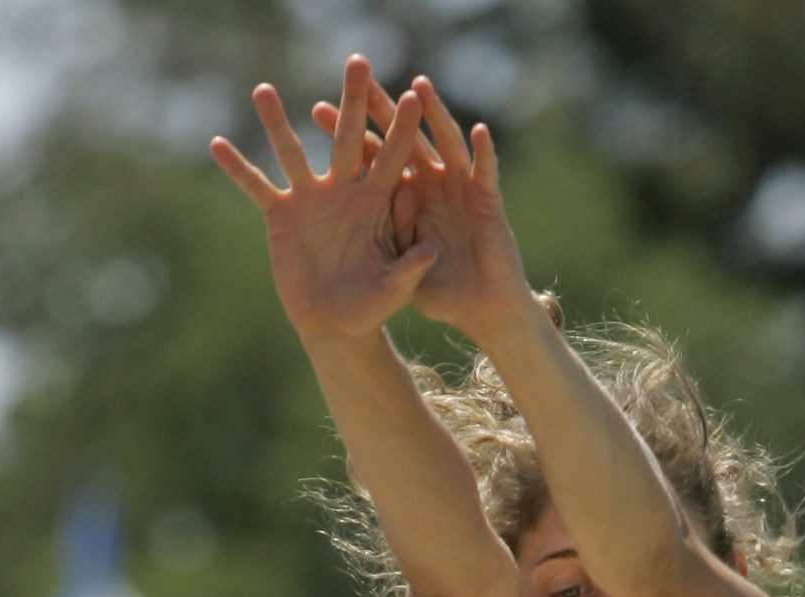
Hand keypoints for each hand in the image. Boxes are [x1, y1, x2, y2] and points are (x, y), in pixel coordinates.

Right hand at [209, 63, 438, 344]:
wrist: (335, 325)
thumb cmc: (370, 308)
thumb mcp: (393, 291)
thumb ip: (409, 269)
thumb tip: (431, 250)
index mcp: (372, 203)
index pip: (389, 160)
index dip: (400, 131)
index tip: (411, 96)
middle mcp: (341, 191)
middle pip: (346, 138)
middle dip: (351, 102)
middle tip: (358, 61)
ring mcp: (309, 200)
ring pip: (292, 153)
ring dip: (276, 123)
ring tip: (263, 90)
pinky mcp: (280, 216)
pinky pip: (256, 187)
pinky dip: (237, 169)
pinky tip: (216, 144)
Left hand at [315, 70, 528, 342]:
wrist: (482, 311)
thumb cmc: (442, 296)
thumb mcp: (398, 277)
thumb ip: (376, 252)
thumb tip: (338, 240)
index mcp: (403, 199)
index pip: (370, 158)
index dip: (347, 135)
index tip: (316, 110)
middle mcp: (429, 183)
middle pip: (402, 138)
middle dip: (383, 107)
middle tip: (360, 76)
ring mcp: (459, 188)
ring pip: (444, 143)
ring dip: (435, 114)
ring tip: (420, 87)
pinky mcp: (488, 201)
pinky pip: (486, 172)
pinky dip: (485, 153)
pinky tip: (479, 132)